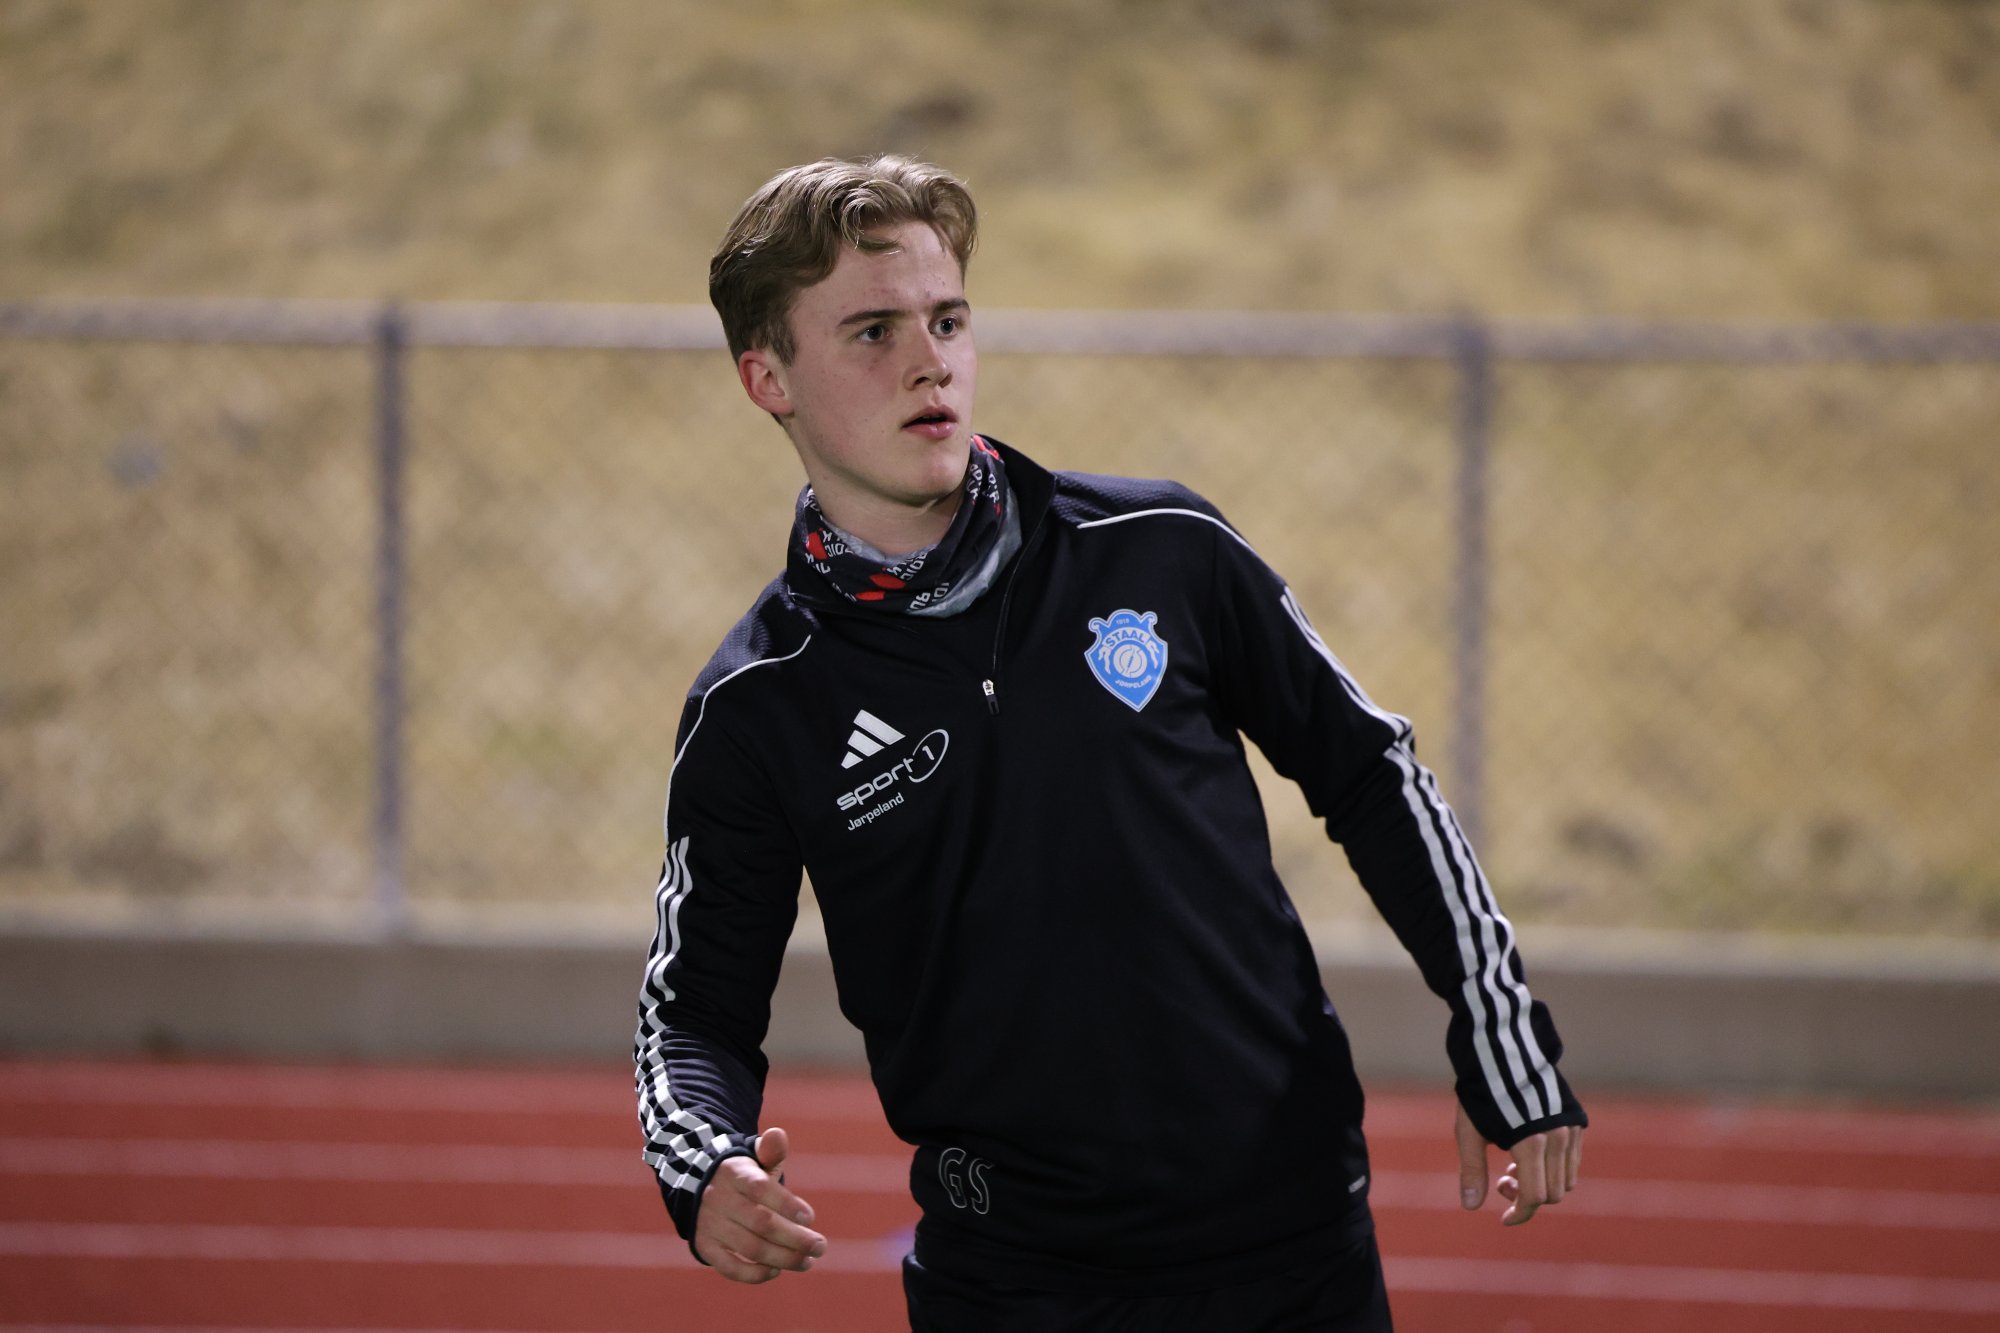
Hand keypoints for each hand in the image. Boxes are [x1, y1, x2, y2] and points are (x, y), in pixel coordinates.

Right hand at [692, 1126, 827, 1281]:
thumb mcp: (754, 1158)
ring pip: (750, 1247)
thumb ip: (770, 1151)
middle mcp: (719, 1200)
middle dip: (795, 1238)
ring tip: (808, 1262)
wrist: (699, 1188)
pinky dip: (754, 1274)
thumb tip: (777, 1135)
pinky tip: (777, 1271)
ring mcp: (711, 1225)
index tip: (810, 1217)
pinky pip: (729, 1267)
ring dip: (783, 1258)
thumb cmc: (743, 1176)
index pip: (760, 1189)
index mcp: (735, 1173)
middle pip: (761, 1223)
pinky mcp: (705, 1247)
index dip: (787, 1204)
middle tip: (820, 1246)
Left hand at [1455, 1103, 1582, 1226]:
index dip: (1519, 1214)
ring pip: (1567, 1180)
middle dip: (1528, 1197)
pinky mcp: (1578, 1120)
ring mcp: (1571, 1129)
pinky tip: (1532, 1153)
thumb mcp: (1469, 1131)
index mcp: (1530, 1143)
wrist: (1504, 1050)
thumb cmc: (1480, 1091)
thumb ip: (1472, 1170)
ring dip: (1543, 1184)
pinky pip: (1574, 1161)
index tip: (1504, 1219)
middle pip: (1552, 1193)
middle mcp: (1558, 1138)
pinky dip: (1556, 1169)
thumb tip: (1470, 1207)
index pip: (1534, 1197)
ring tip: (1515, 1165)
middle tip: (1503, 1179)